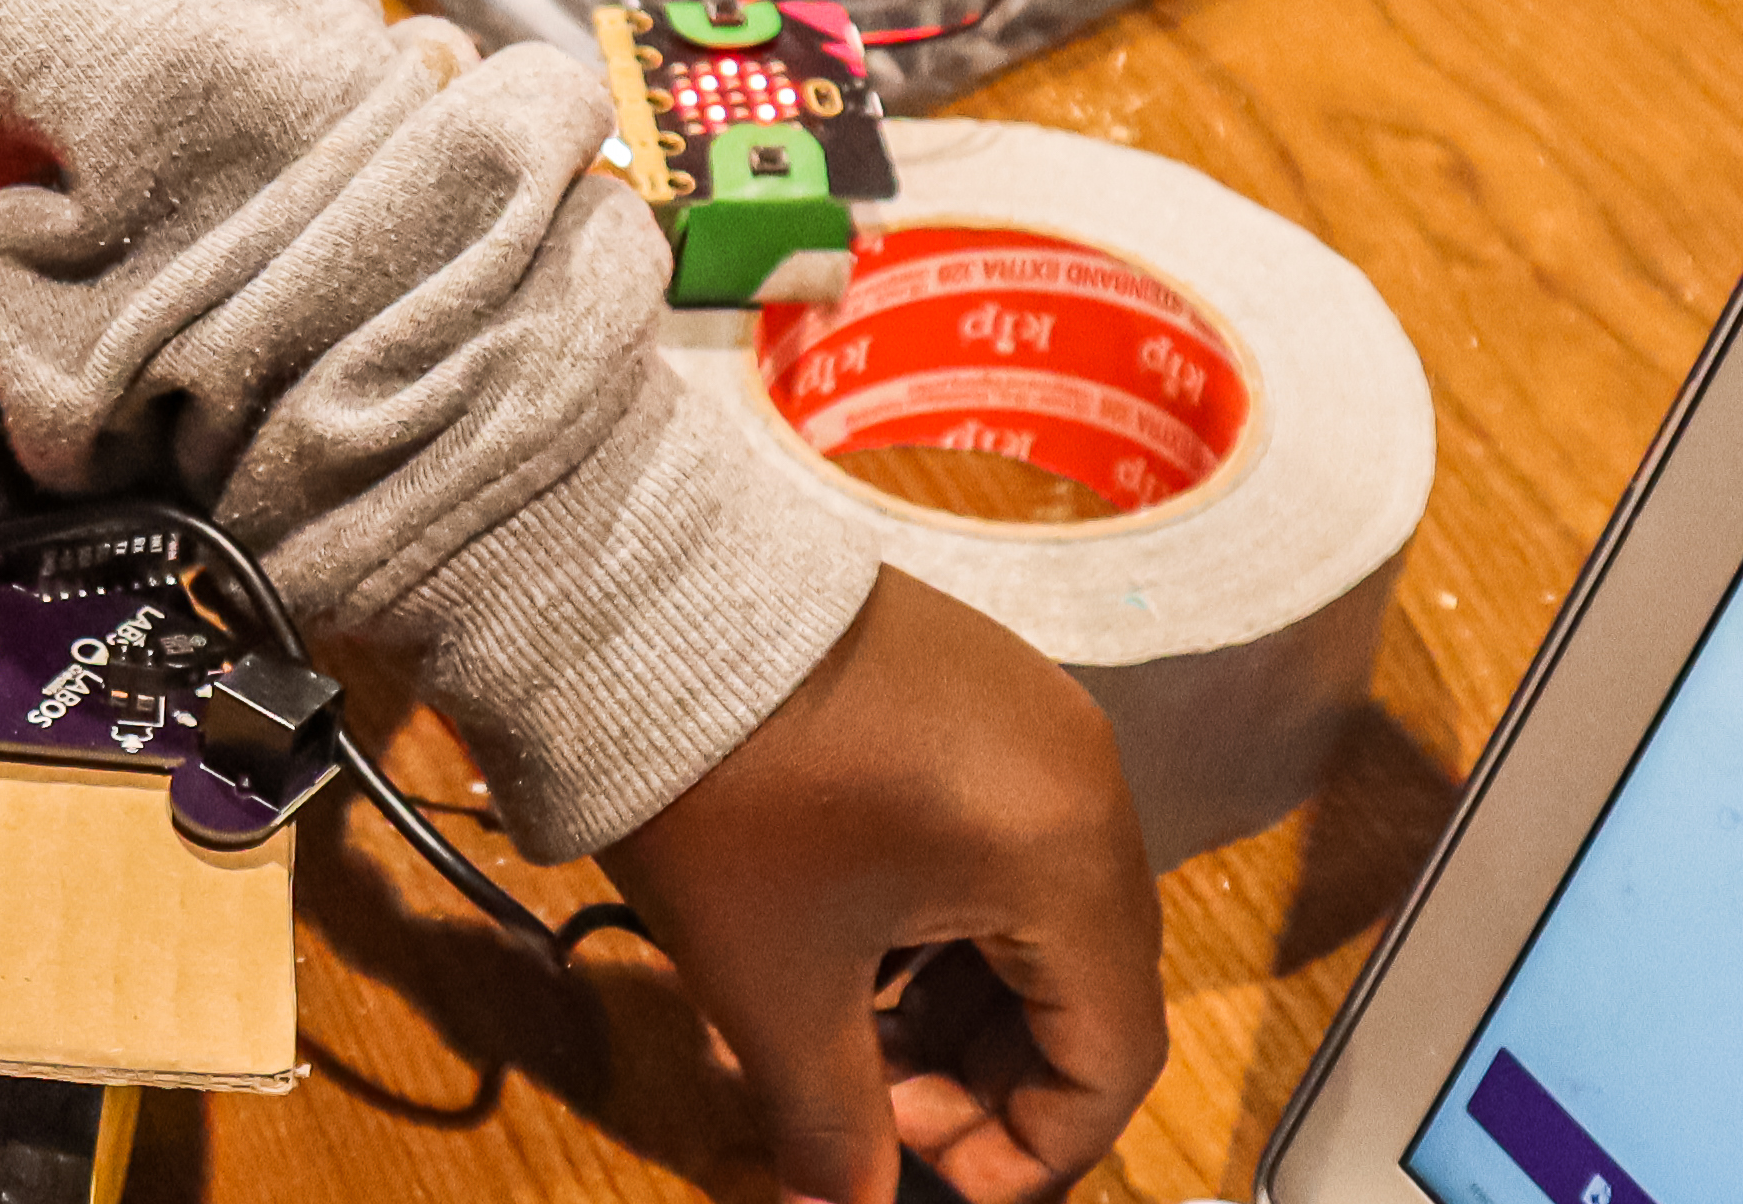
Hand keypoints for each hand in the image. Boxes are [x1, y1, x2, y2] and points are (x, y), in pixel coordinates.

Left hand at [601, 569, 1164, 1203]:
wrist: (628, 597)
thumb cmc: (717, 784)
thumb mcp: (773, 986)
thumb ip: (833, 1123)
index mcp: (1066, 854)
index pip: (1114, 1056)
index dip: (1032, 1148)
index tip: (926, 1174)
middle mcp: (1084, 779)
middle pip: (1081, 985)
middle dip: (980, 1075)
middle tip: (868, 1106)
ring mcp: (1034, 719)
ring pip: (1031, 915)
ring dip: (950, 1002)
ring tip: (834, 1032)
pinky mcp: (974, 688)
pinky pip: (995, 838)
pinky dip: (937, 917)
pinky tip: (837, 941)